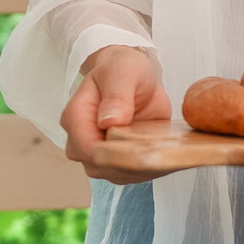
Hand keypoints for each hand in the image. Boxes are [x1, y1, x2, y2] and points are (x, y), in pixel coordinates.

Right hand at [60, 44, 173, 184]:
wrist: (133, 76)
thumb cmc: (122, 69)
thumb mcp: (122, 72)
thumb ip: (116, 95)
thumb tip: (109, 121)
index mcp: (76, 117)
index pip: (87, 148)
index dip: (113, 154)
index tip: (142, 149)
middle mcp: (83, 140)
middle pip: (100, 166)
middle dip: (130, 164)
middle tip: (161, 153)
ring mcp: (101, 151)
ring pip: (116, 174)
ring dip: (142, 170)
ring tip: (167, 157)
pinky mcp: (119, 158)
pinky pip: (131, 173)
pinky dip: (149, 170)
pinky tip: (167, 160)